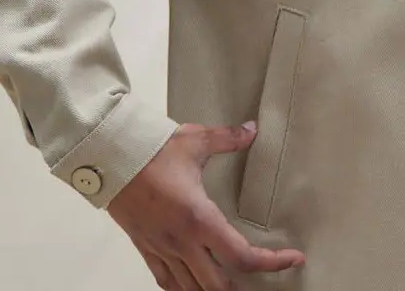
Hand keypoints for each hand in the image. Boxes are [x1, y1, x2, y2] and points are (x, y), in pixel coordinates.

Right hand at [107, 121, 305, 289]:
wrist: (111, 159)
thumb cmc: (154, 151)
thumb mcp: (197, 140)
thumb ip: (229, 138)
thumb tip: (253, 129)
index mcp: (199, 218)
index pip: (241, 255)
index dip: (271, 263)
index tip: (293, 259)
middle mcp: (182, 242)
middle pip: (218, 286)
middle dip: (244, 288)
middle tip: (267, 278)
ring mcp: (162, 249)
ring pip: (191, 290)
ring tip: (235, 285)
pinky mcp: (146, 249)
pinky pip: (166, 282)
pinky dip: (184, 290)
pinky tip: (194, 288)